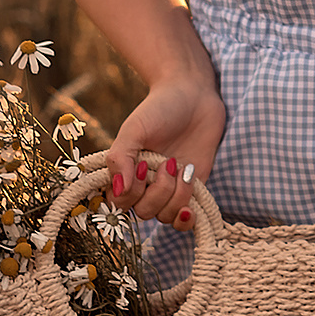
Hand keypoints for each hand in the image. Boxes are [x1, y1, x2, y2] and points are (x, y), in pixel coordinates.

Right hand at [106, 78, 225, 230]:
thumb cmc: (159, 109)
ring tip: (185, 169)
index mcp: (125, 172)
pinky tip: (192, 203)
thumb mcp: (134, 129)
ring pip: (167, 217)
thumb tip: (119, 191)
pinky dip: (188, 217)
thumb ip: (120, 158)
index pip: (120, 204)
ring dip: (178, 196)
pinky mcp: (193, 190)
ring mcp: (170, 189)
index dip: (132, 193)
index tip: (143, 165)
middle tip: (170, 162)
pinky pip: (186, 220)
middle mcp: (145, 185)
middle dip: (160, 191)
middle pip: (145, 212)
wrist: (194, 95)